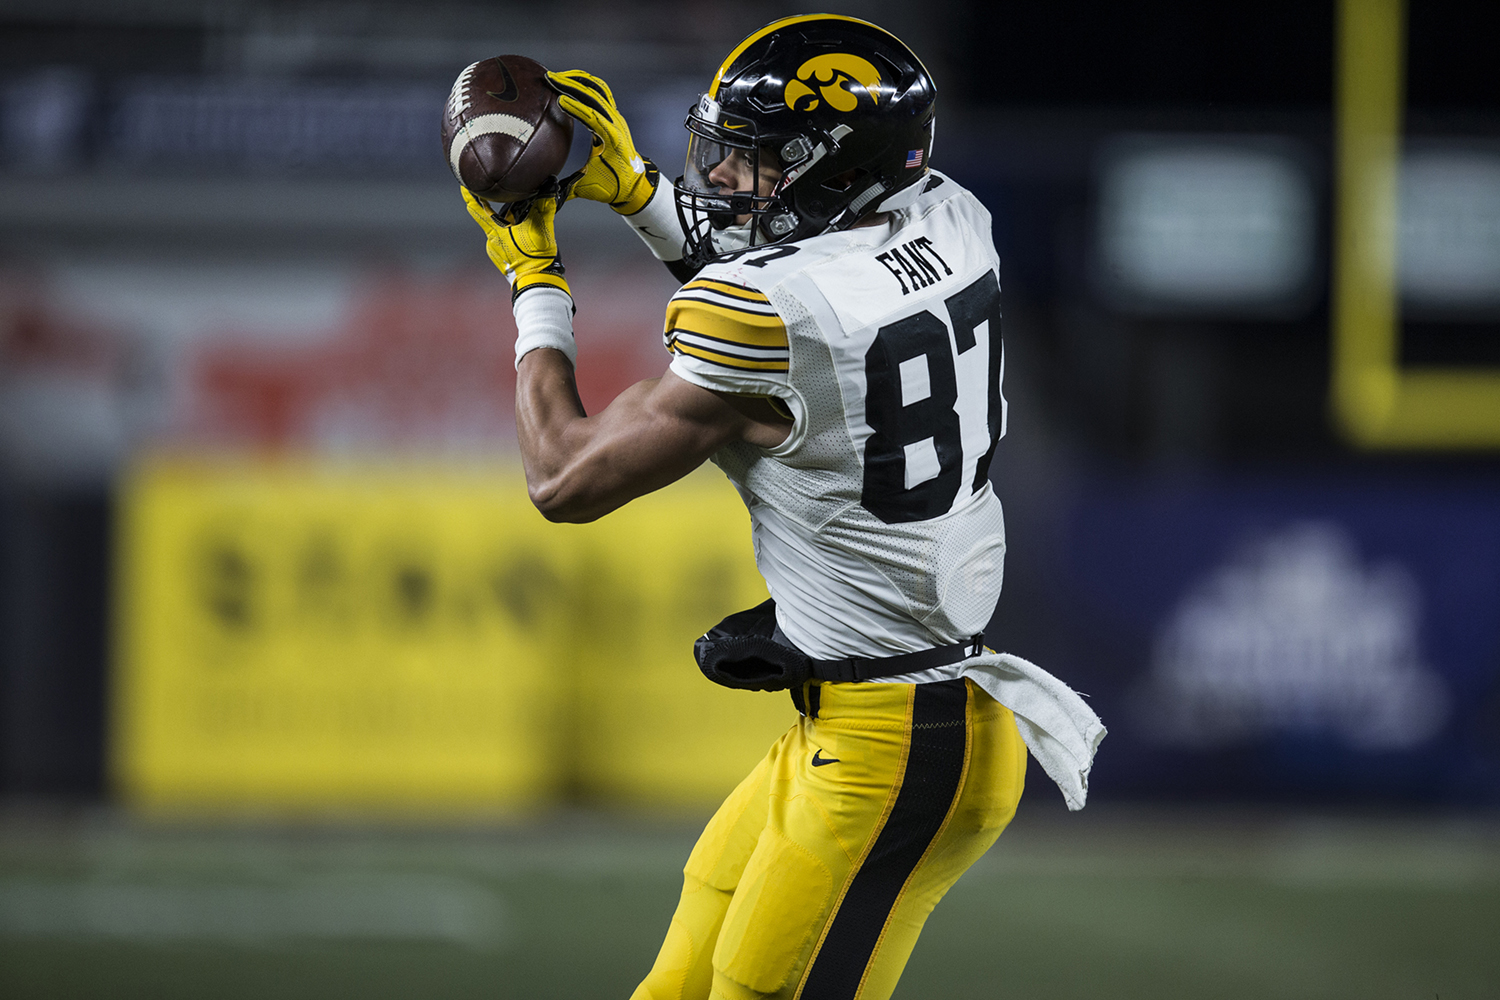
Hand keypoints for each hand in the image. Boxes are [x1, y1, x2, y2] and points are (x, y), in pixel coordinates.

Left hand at [462, 184, 569, 298]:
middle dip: (489, 206)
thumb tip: (550, 186)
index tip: (464, 181)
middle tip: (491, 193)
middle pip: (486, 217)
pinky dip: (510, 236)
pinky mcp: (501, 260)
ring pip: (497, 230)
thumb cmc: (537, 258)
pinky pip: (503, 242)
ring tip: (518, 221)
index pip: (477, 208)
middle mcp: (491, 241)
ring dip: (505, 223)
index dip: (468, 193)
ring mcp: (495, 252)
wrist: (537, 284)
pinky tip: (521, 238)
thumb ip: (544, 206)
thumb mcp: (542, 229)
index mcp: (496, 231)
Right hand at [546, 69, 657, 214]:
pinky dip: (585, 84)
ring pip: (599, 89)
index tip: (559, 100)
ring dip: (578, 80)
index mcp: (611, 139)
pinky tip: (569, 81)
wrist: (634, 185)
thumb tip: (542, 195)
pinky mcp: (613, 116)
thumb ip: (565, 190)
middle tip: (550, 79)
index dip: (576, 107)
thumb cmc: (612, 187)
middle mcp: (615, 124)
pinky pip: (601, 93)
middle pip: (595, 96)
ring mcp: (616, 118)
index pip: (594, 117)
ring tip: (557, 76)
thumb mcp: (587, 188)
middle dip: (571, 85)